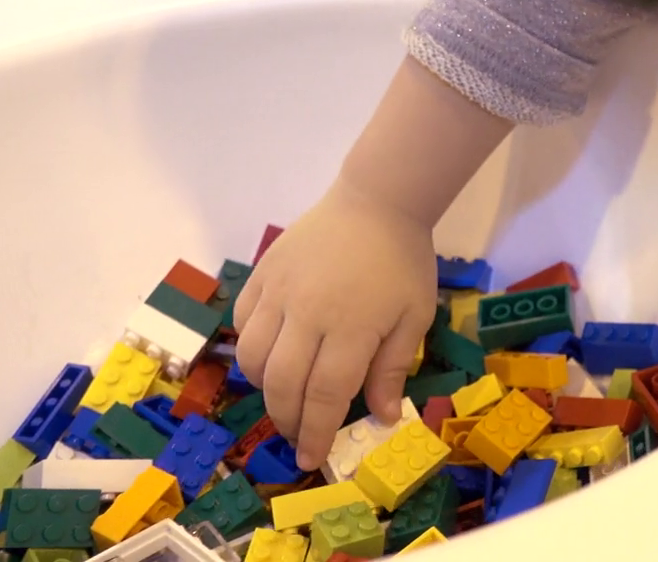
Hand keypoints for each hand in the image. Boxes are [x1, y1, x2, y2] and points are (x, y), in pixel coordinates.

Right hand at [232, 181, 436, 468]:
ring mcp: (279, 292)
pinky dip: (251, 348)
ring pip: (253, 357)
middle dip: (286, 420)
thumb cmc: (403, 261)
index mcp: (351, 327)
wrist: (377, 201)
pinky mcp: (262, 274)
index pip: (324, 395)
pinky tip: (270, 356)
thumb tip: (382, 417)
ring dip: (265, 388)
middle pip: (283, 384)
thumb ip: (392, 368)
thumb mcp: (414, 316)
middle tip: (295, 435)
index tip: (310, 458)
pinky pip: (243, 323)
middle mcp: (307, 313)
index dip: (314, 432)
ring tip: (284, 398)